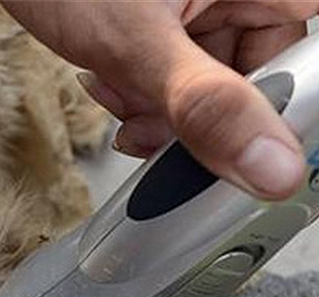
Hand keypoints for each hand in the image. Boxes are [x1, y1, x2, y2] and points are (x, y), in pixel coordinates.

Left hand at [1, 0, 317, 199]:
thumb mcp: (137, 42)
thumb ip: (205, 106)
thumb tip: (272, 167)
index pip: (307, 64)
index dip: (278, 107)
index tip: (240, 144)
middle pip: (257, 80)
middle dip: (199, 117)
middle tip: (155, 123)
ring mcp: (205, 7)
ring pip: (210, 89)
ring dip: (160, 113)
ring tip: (120, 95)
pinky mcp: (171, 23)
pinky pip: (176, 78)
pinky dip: (141, 96)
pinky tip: (110, 84)